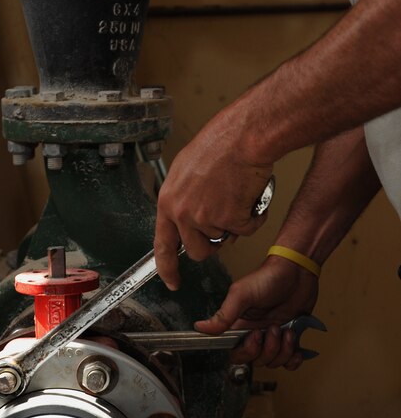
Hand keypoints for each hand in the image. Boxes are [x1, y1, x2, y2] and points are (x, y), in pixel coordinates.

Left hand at [155, 106, 273, 289]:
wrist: (244, 136)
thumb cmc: (218, 145)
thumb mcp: (185, 171)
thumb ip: (182, 199)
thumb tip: (185, 217)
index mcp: (168, 202)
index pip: (162, 244)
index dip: (167, 267)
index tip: (172, 281)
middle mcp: (183, 213)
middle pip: (198, 251)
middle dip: (213, 243)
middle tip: (225, 219)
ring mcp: (206, 218)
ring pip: (224, 241)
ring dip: (234, 225)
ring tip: (236, 195)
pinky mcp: (231, 220)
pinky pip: (246, 231)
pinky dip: (254, 217)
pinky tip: (251, 195)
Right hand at [195, 255, 318, 369]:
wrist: (297, 271)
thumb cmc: (268, 278)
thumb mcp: (242, 295)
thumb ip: (224, 314)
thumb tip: (200, 327)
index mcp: (239, 324)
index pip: (235, 351)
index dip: (245, 351)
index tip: (254, 338)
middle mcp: (254, 333)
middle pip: (255, 359)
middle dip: (267, 350)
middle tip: (273, 329)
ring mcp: (272, 336)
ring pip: (273, 361)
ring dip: (283, 350)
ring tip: (287, 330)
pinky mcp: (290, 337)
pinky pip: (290, 361)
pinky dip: (294, 359)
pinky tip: (296, 346)